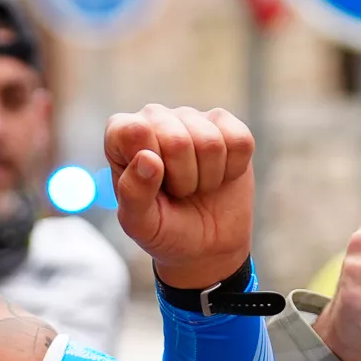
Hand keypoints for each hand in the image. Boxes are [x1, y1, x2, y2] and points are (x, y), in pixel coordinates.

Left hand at [105, 105, 256, 290]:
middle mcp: (154, 117)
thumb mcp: (140, 224)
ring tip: (196, 185)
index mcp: (121, 136)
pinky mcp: (225, 123)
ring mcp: (191, 117)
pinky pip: (239, 142)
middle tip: (178, 192)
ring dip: (207, 177)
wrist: (206, 243)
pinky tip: (218, 174)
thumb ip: (133, 194)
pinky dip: (233, 169)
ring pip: (211, 143)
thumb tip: (147, 158)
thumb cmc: (165, 229)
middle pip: (177, 141)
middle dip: (183, 179)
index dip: (150, 167)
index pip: (133, 132)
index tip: (154, 187)